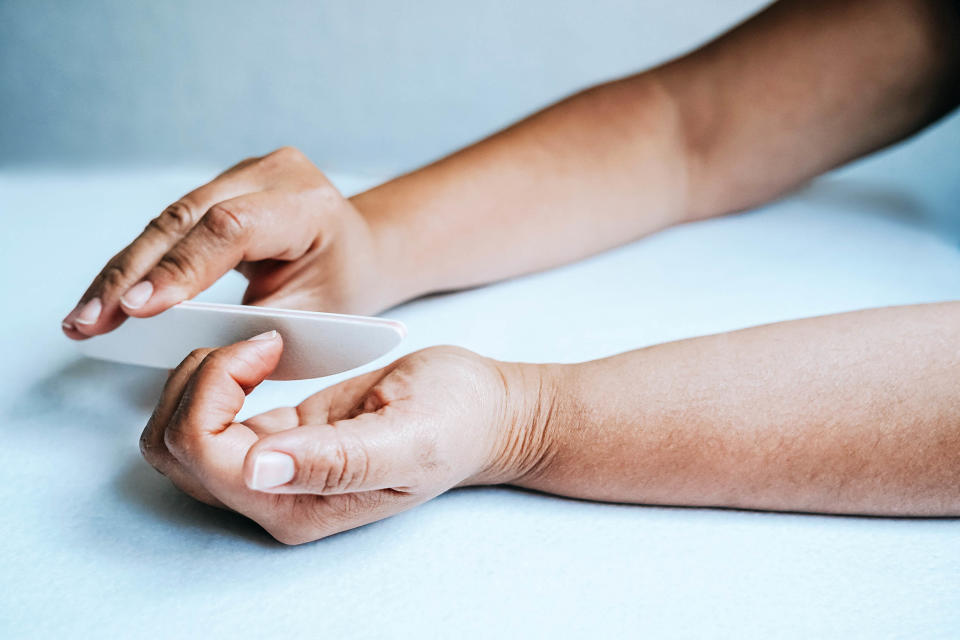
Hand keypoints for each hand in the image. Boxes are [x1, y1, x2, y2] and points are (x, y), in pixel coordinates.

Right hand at [63, 147, 403, 338]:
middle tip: (87, 323)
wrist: (363, 252)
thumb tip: (180, 334)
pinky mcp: (222, 186)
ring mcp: (244, 173)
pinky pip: (170, 226)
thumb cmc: (346, 289)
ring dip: (122, 273)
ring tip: (82, 320)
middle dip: (131, 276)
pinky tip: (104, 299)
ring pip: (167, 221)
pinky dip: (137, 265)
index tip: (137, 311)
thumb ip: (255, 322)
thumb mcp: (315, 316)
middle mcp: (274, 174)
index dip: (180, 269)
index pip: (231, 228)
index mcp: (308, 204)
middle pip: (185, 220)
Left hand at [139, 334, 551, 543]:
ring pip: (176, 437)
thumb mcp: (409, 434)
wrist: (481, 413)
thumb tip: (259, 471)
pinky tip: (259, 357)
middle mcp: (273, 499)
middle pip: (175, 449)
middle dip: (198, 383)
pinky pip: (205, 421)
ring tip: (255, 348)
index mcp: (299, 506)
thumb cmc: (455, 419)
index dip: (215, 390)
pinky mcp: (272, 443)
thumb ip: (338, 459)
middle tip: (259, 343)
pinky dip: (214, 381)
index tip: (269, 346)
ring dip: (197, 382)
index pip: (205, 455)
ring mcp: (269, 475)